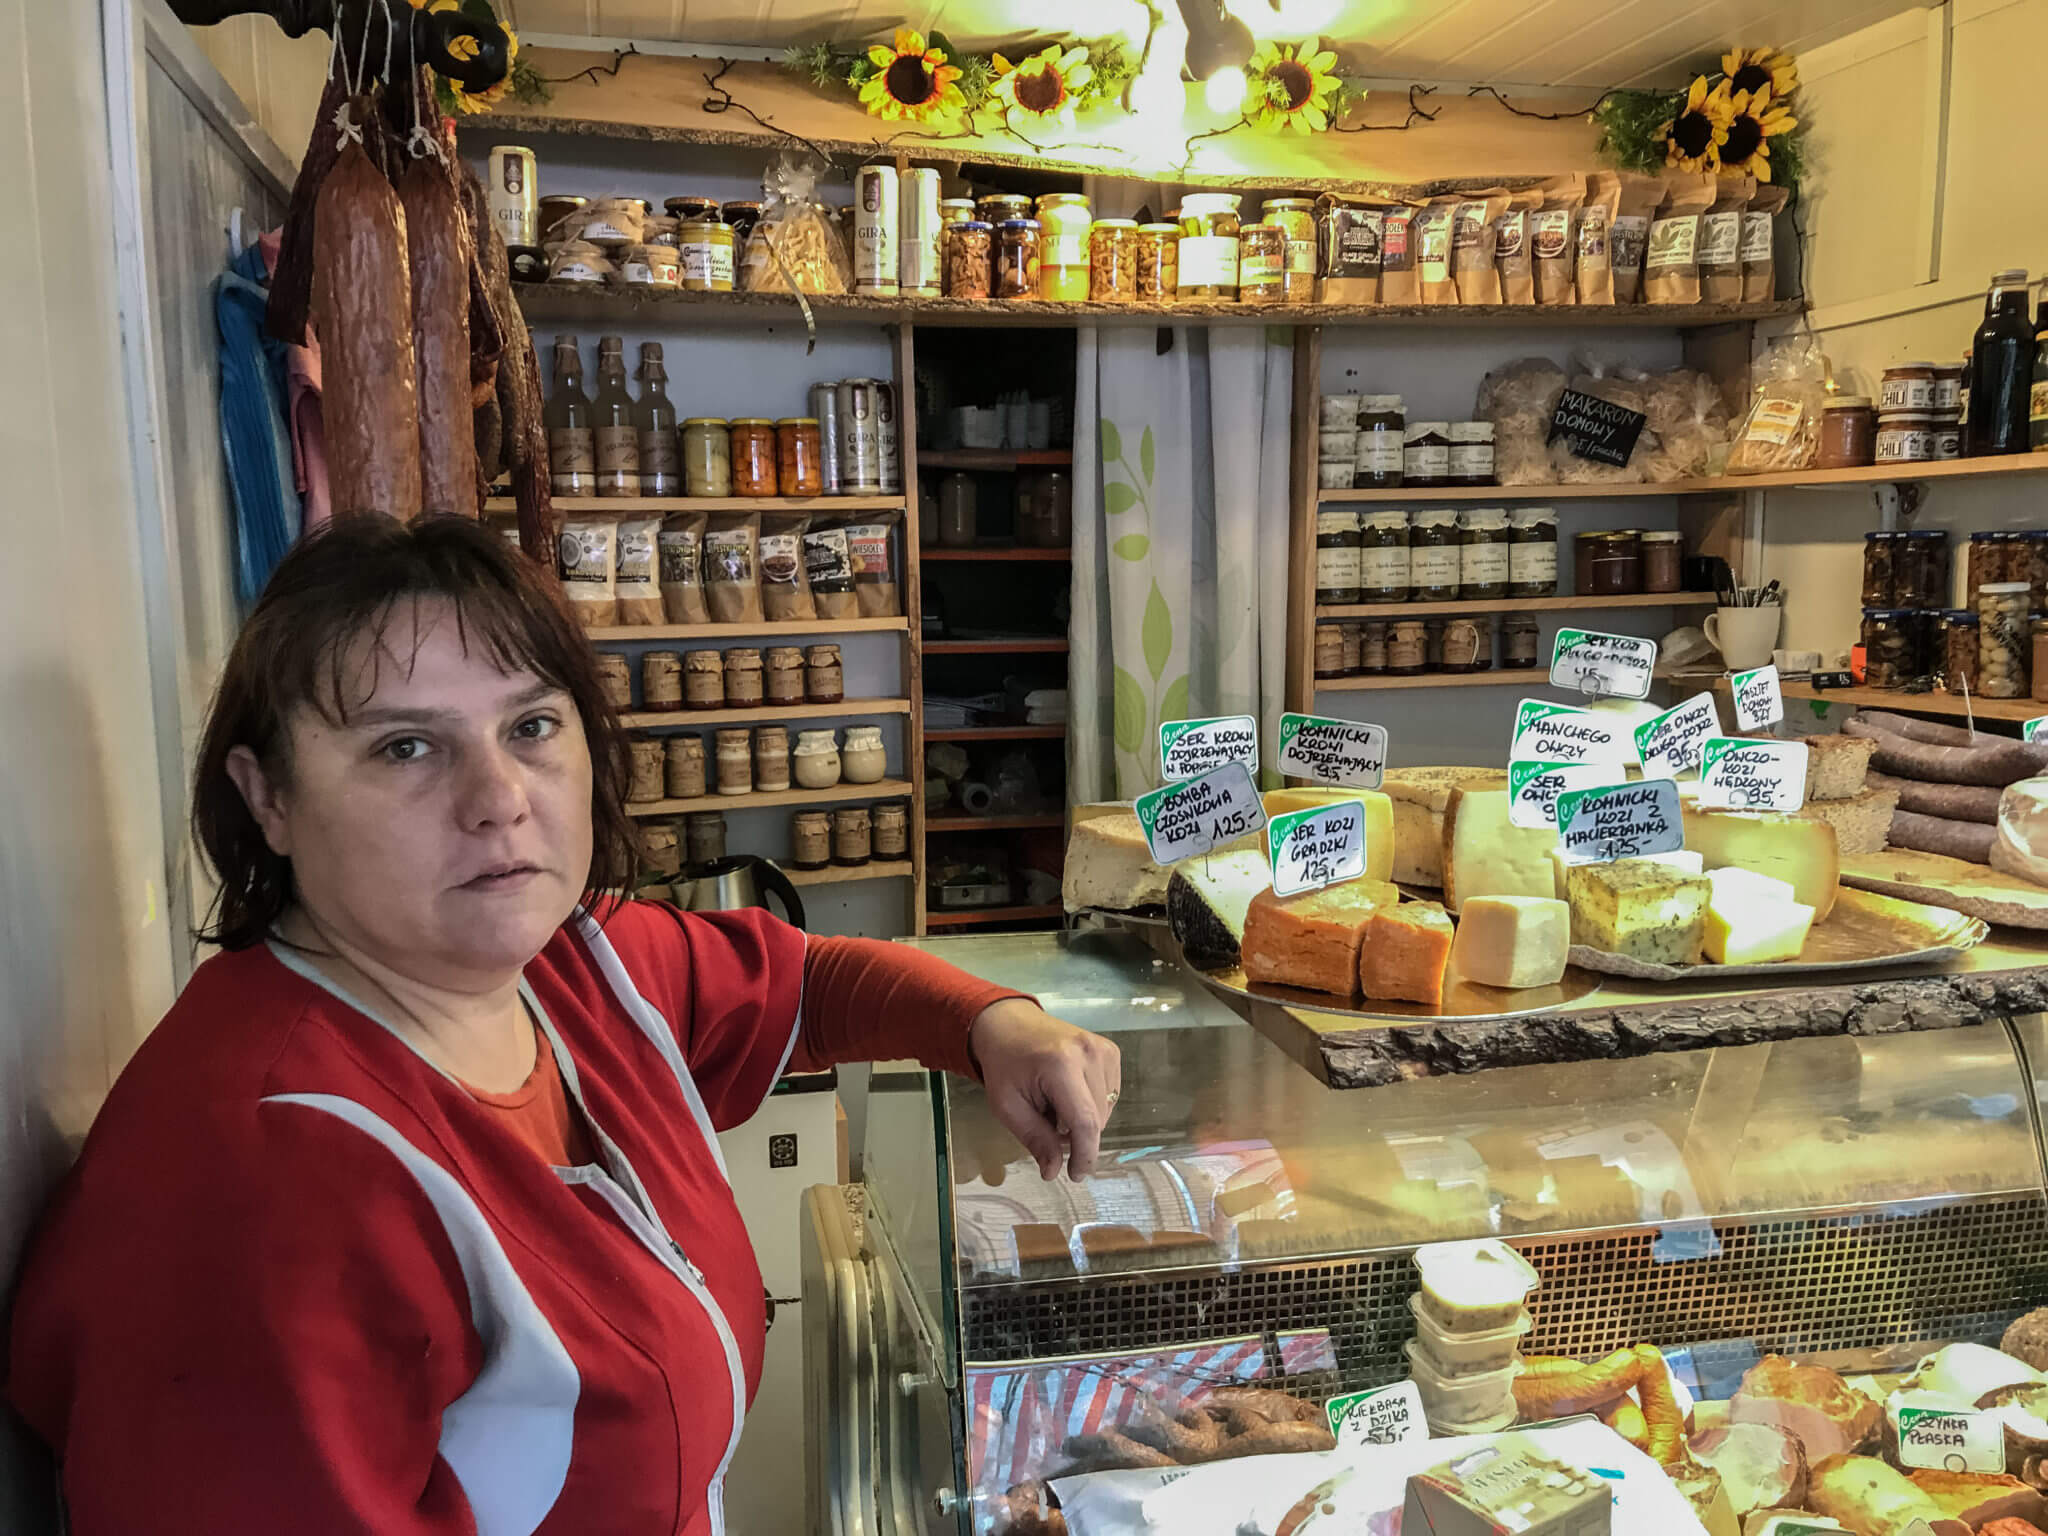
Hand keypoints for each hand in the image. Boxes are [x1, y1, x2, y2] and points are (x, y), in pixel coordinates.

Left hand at [968, 998, 1121, 1181]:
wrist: (1010, 1024)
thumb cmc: (1005, 1065)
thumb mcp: (1007, 1106)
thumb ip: (1034, 1138)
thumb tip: (1054, 1171)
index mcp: (1060, 1065)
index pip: (1085, 1122)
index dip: (1084, 1155)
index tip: (1076, 1175)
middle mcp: (1089, 1054)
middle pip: (1097, 1120)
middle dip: (1076, 1135)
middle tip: (1047, 1124)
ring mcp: (1103, 1050)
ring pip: (1106, 1110)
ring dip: (1084, 1120)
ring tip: (1055, 1105)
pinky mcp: (1110, 1051)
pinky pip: (1110, 1094)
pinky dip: (1092, 1104)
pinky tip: (1070, 1094)